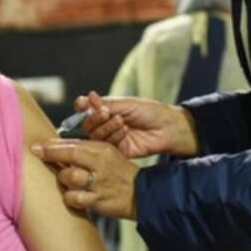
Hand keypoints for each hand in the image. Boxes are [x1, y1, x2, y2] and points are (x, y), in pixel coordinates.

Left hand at [31, 140, 139, 219]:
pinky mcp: (98, 200)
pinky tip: (72, 194)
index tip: (37, 146)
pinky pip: (75, 198)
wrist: (139, 193)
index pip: (73, 144)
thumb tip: (55, 146)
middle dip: (51, 156)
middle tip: (37, 155)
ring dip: (62, 178)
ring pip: (70, 178)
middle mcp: (100, 165)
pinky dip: (70, 196)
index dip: (52, 145)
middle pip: (70, 157)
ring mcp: (99, 183)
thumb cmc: (116, 171)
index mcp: (101, 150)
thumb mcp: (105, 153)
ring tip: (64, 179)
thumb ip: (83, 149)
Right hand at [76, 92, 199, 157]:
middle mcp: (106, 125)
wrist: (168, 128)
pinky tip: (125, 131)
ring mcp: (111, 139)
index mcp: (107, 110)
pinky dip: (114, 137)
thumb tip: (86, 98)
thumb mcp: (127, 104)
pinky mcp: (118, 151)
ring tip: (122, 121)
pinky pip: (107, 146)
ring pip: (96, 136)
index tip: (82, 104)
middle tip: (106, 113)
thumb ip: (105, 104)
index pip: (87, 110)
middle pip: (88, 125)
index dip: (82, 107)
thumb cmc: (150, 112)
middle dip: (95, 118)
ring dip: (107, 127)